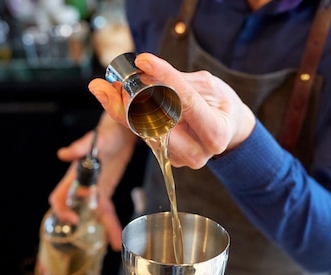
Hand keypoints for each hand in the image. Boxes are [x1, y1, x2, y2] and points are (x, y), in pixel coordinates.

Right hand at [49, 113, 136, 250]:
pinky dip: (112, 224)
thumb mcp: (94, 140)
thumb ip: (79, 148)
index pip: (60, 196)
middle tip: (90, 239)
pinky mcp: (105, 191)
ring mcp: (94, 189)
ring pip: (93, 214)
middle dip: (82, 224)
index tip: (72, 219)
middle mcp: (82, 185)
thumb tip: (63, 154)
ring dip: (102, 229)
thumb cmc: (105, 134)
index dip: (62, 209)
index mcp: (74, 175)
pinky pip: (106, 210)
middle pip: (76, 209)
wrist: (121, 132)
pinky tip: (117, 237)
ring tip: (113, 246)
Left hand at [88, 52, 255, 168]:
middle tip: (110, 84)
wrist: (227, 129)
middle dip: (131, 104)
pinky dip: (126, 117)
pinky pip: (143, 136)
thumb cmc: (220, 104)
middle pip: (159, 127)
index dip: (164, 79)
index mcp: (216, 133)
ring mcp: (181, 159)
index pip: (186, 102)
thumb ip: (179, 81)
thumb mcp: (209, 85)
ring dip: (121, 111)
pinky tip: (113, 99)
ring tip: (104, 89)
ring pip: (145, 134)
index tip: (143, 61)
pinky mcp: (167, 158)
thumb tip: (144, 71)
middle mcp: (198, 152)